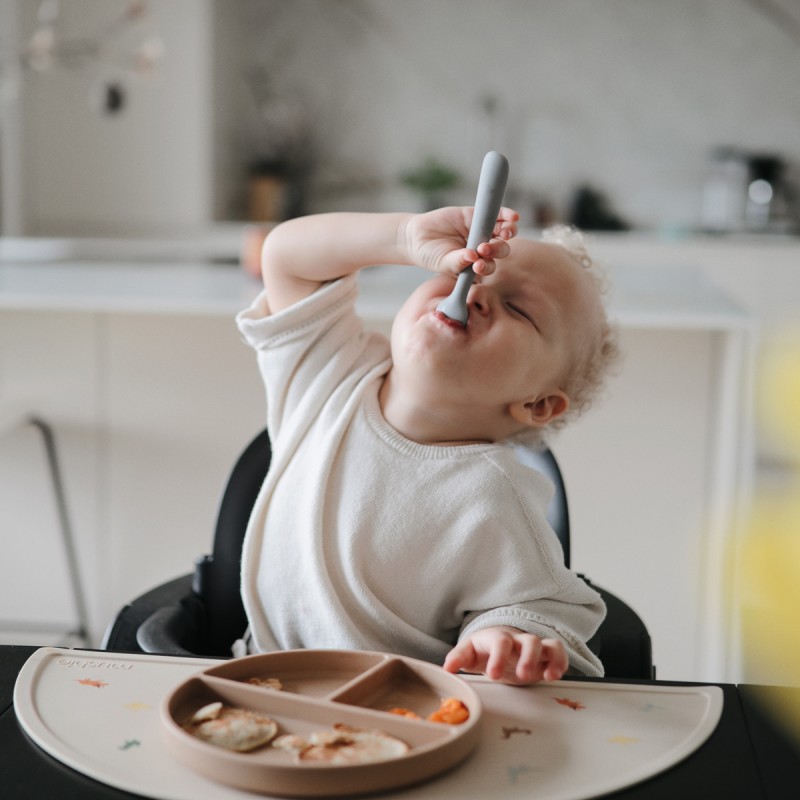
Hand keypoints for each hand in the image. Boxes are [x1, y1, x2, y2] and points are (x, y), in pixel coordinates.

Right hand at [401, 206, 518, 277]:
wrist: (417, 237)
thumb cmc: (431, 255)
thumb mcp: (443, 262)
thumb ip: (458, 262)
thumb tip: (472, 257)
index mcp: (477, 264)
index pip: (489, 266)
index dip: (487, 266)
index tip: (477, 266)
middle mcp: (482, 249)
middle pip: (500, 250)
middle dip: (495, 250)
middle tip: (483, 248)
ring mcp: (482, 231)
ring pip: (503, 232)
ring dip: (508, 232)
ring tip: (505, 233)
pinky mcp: (478, 215)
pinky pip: (497, 215)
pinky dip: (506, 215)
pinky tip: (513, 216)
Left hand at [443, 626, 567, 684]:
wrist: (497, 644)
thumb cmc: (483, 649)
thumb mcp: (469, 652)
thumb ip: (458, 658)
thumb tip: (447, 668)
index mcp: (497, 638)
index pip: (500, 641)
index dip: (498, 657)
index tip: (494, 675)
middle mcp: (518, 640)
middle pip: (529, 640)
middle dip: (528, 657)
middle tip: (523, 676)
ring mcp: (532, 647)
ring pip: (547, 644)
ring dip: (550, 659)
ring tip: (548, 676)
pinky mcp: (544, 655)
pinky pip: (558, 651)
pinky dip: (561, 662)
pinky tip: (555, 675)